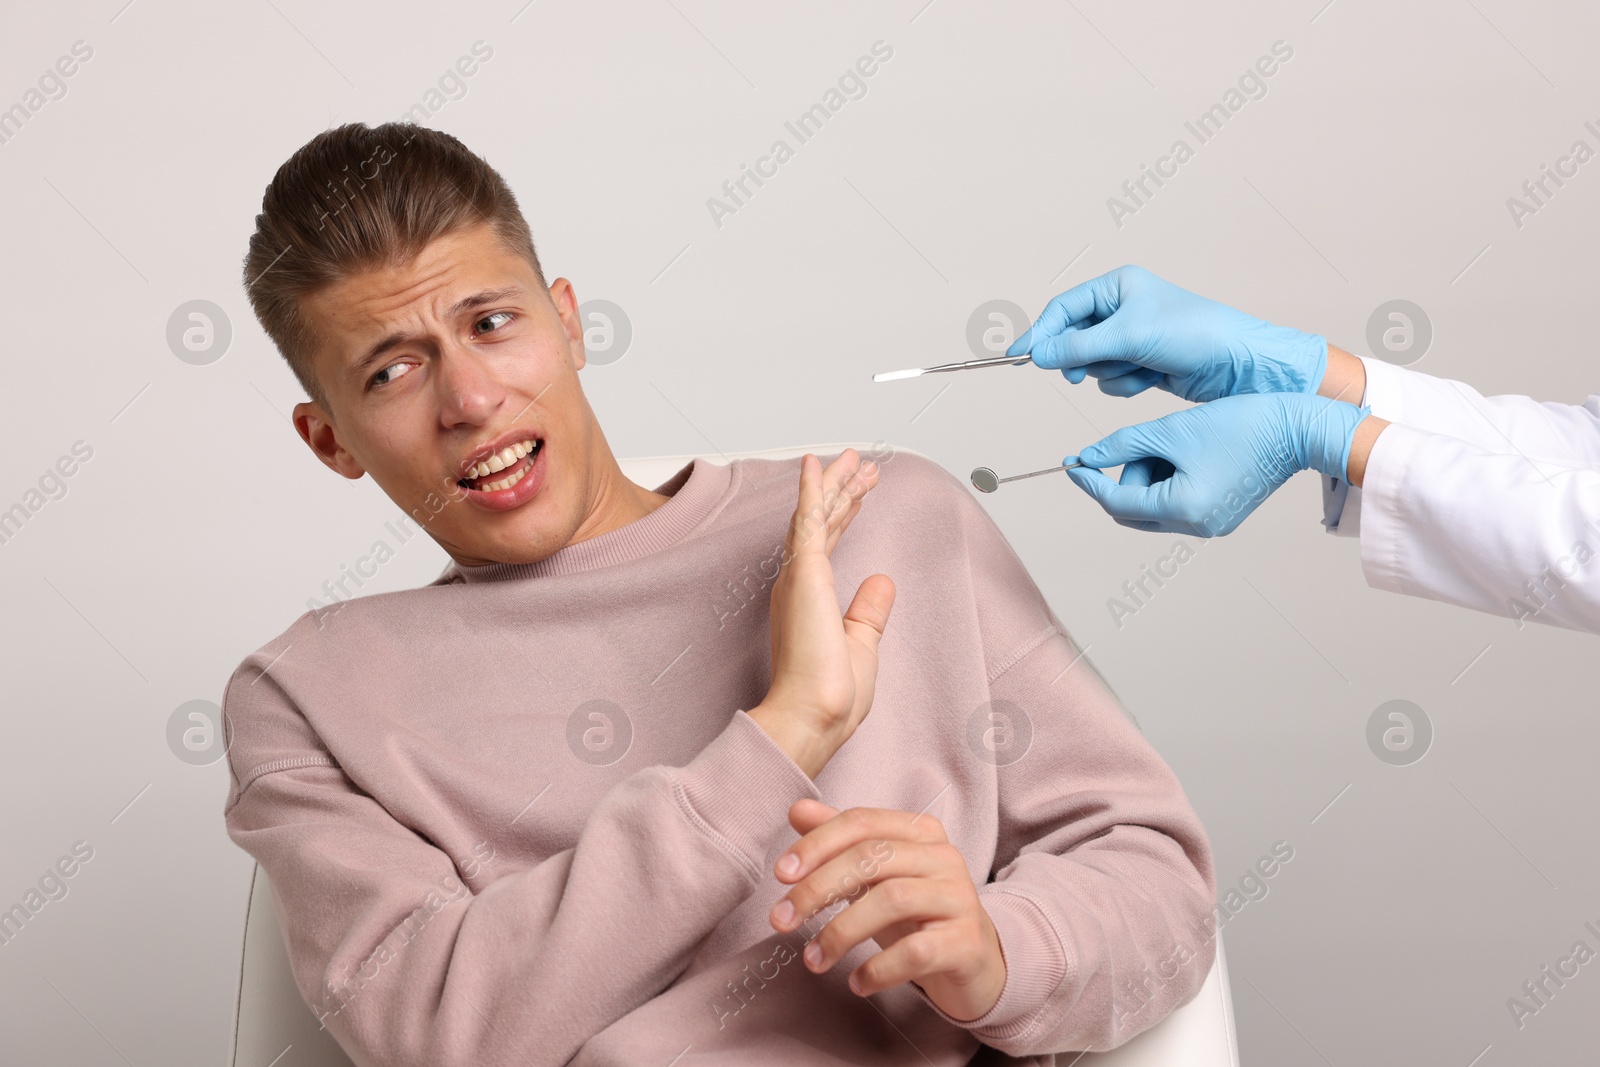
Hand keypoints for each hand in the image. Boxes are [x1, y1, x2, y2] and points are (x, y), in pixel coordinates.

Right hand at [749, 451, 895, 778]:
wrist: (815, 714)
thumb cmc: (832, 696)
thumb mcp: (862, 644)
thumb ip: (869, 610)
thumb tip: (882, 581)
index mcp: (810, 600)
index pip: (829, 546)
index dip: (844, 516)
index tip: (858, 494)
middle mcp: (799, 583)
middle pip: (822, 523)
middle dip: (841, 491)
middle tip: (860, 464)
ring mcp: (799, 575)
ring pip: (817, 514)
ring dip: (834, 483)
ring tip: (852, 458)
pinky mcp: (805, 572)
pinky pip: (807, 518)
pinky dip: (812, 489)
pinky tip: (817, 465)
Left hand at [768, 800, 1006, 1021]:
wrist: (976, 962)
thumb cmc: (917, 914)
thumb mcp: (877, 876)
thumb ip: (840, 842)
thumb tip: (797, 811)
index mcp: (920, 832)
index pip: (861, 822)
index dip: (816, 844)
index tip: (780, 874)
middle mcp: (943, 857)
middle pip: (872, 858)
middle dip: (818, 888)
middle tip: (780, 921)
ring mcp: (958, 899)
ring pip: (892, 900)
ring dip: (840, 932)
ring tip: (813, 959)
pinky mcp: (966, 944)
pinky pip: (916, 952)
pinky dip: (878, 969)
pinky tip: (857, 983)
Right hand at [1004, 264, 1327, 401]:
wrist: (1240, 365)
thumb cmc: (1192, 334)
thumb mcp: (1130, 336)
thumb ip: (1079, 347)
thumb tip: (1037, 356)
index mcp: (1119, 285)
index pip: (1064, 308)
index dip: (1040, 332)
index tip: (1018, 358)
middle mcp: (1123, 307)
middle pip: (1074, 337)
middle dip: (1080, 357)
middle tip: (1076, 373)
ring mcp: (1134, 338)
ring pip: (1093, 362)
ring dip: (1109, 371)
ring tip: (1137, 369)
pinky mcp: (1144, 364)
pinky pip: (1112, 379)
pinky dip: (1125, 383)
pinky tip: (1150, 379)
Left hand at [1065, 393, 1369, 534]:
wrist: (1296, 428)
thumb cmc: (1240, 423)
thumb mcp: (1172, 429)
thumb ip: (1123, 444)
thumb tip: (1088, 457)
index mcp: (1183, 508)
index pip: (1117, 502)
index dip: (1090, 482)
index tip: (1071, 464)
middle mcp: (1196, 526)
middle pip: (1133, 510)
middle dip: (1126, 477)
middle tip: (1139, 444)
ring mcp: (1211, 525)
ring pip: (1154, 505)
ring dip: (1150, 474)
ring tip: (1175, 441)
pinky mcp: (1221, 515)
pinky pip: (1178, 503)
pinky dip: (1170, 479)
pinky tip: (1187, 451)